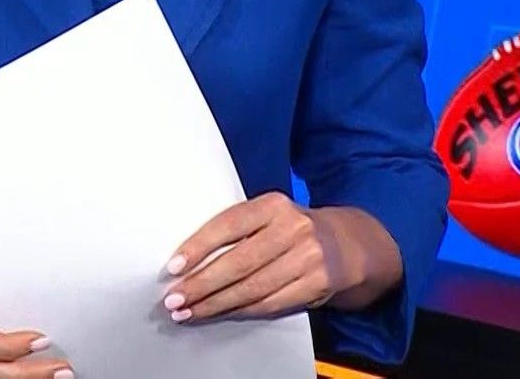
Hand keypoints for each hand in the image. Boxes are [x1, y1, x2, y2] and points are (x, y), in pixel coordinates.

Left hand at [159, 193, 356, 323]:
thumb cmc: (291, 230)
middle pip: (238, 262)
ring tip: (190, 312)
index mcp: (273, 204)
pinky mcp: (316, 283)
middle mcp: (293, 228)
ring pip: (252, 288)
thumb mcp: (269, 216)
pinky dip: (241, 311)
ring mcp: (308, 257)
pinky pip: (270, 303)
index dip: (198, 247)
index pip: (228, 224)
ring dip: (216, 304)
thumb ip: (238, 230)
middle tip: (175, 299)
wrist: (345, 245)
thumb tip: (188, 260)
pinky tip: (221, 313)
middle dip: (201, 284)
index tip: (174, 267)